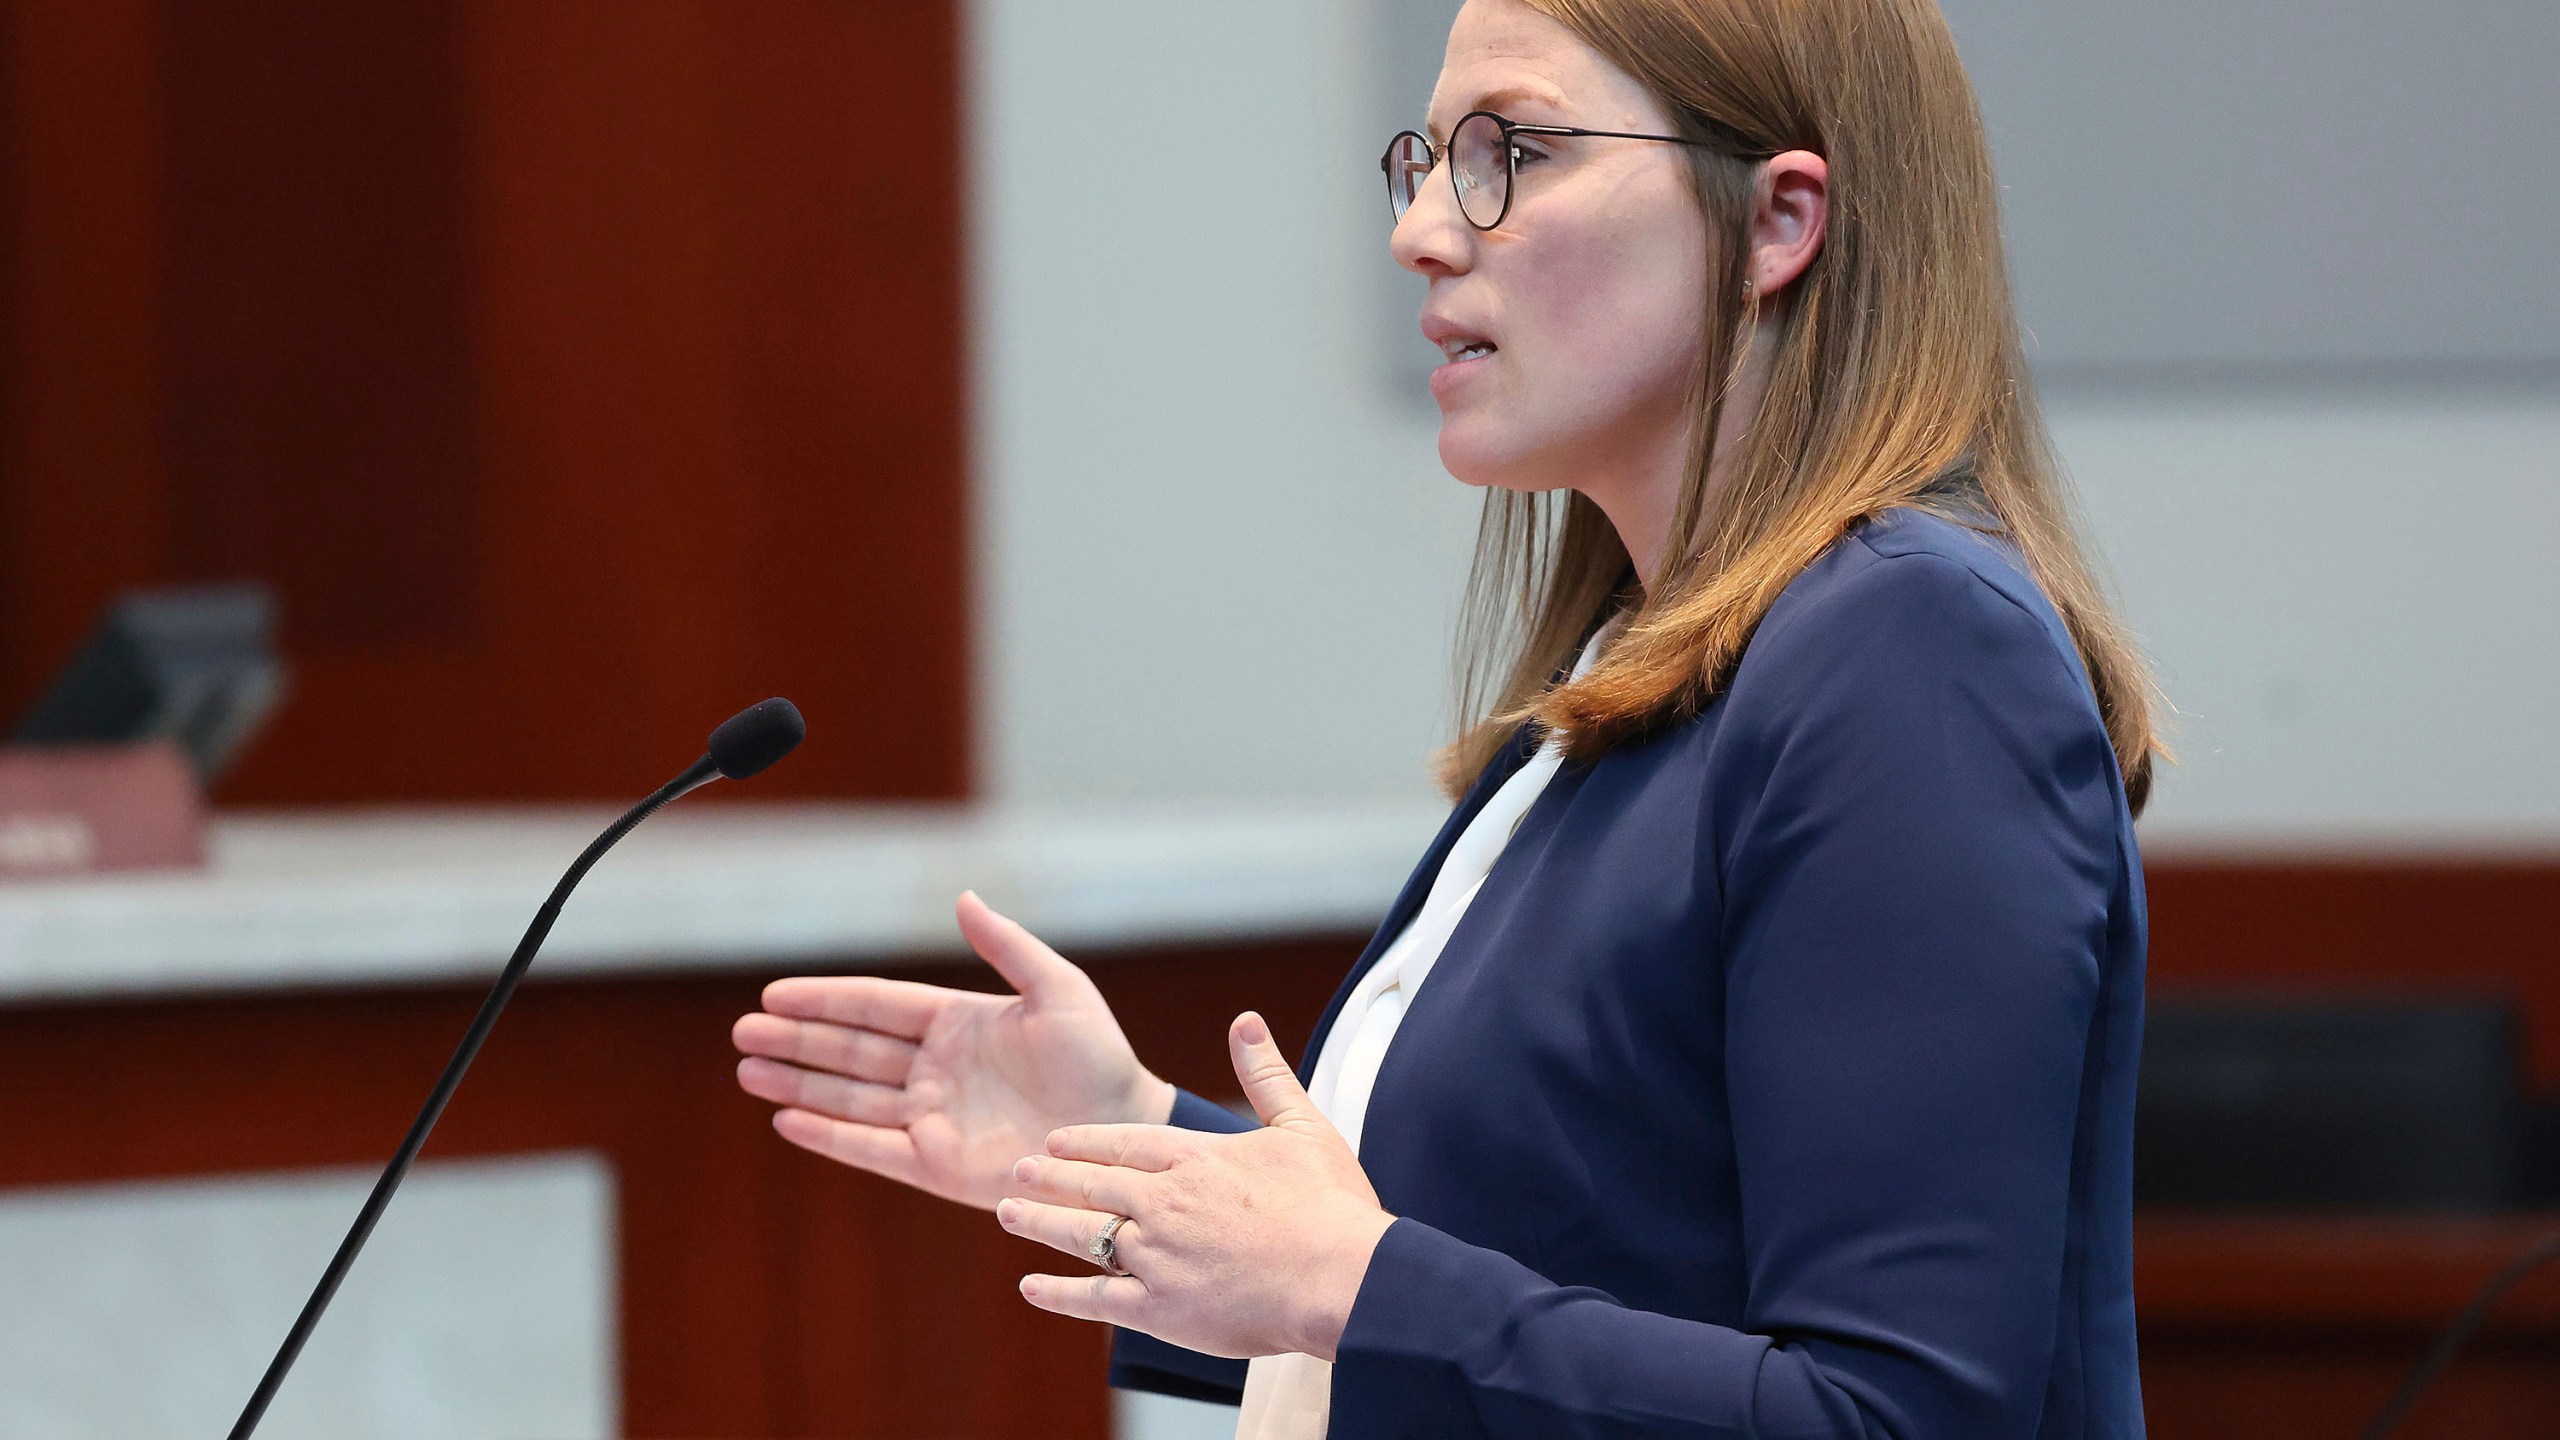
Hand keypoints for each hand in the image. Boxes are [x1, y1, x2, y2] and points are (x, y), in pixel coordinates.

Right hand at [732, 890, 1174, 1210]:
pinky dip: (828, 1136)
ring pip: (850, 1097)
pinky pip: (871, 1148)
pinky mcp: (938, 1165)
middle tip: (742, 1031)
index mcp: (960, 1023)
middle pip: (851, 1050)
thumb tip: (963, 898)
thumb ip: (1007, 946)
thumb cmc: (1100, 1056)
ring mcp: (934, 1118)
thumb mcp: (1057, 989)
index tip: (774, 993)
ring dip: (798, 1084)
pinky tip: (786, 1120)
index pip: (877, 1006)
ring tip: (748, 1071)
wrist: (1121, 1129)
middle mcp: (938, 1069)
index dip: (826, 999)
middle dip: (796, 1040)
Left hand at [997, 1011, 1394, 1360]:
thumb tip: (1245, 1021)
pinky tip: (1030, 1288)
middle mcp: (1164, 1202)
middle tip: (1018, 1171)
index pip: (1126, 1143)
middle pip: (1094, 1184)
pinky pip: (1094, 1299)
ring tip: (1008, 1214)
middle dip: (1052, 1177)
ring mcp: (1156, 1256)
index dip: (1087, 1141)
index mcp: (1195, 1159)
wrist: (1339, 1278)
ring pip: (1084, 1235)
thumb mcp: (1303, 1125)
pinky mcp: (1159, 1309)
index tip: (1055, 1139)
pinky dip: (1059, 1294)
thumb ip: (1266, 1074)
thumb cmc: (1331, 1205)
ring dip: (1041, 1224)